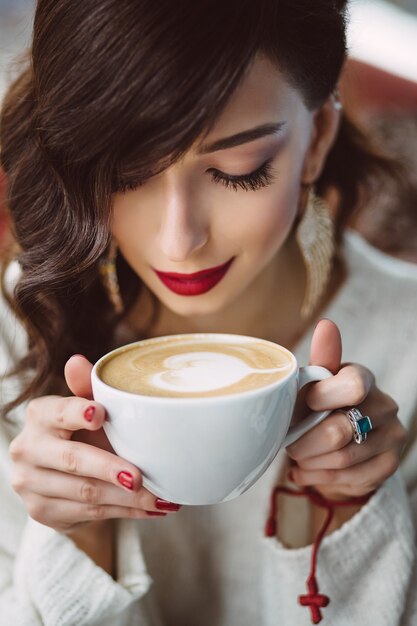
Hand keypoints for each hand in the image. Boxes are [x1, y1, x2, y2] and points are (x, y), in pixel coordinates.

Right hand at [9, 355, 179, 532]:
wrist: (60, 475)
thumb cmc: (81, 431)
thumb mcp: (88, 407)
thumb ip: (87, 387)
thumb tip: (77, 361)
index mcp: (39, 415)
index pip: (59, 412)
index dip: (79, 413)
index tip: (101, 415)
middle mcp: (27, 449)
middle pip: (73, 460)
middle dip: (110, 469)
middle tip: (139, 476)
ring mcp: (31, 484)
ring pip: (86, 493)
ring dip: (128, 498)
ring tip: (162, 497)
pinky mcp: (43, 512)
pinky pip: (91, 513)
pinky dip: (126, 512)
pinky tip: (151, 509)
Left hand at [286, 319, 406, 499]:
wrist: (336, 441)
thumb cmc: (319, 405)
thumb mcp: (314, 382)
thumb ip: (321, 359)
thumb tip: (327, 326)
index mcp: (363, 378)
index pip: (353, 386)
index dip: (323, 398)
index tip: (305, 404)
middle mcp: (385, 405)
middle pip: (339, 431)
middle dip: (305, 441)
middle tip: (290, 442)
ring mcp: (391, 437)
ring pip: (341, 459)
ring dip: (310, 461)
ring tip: (298, 456)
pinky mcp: (388, 465)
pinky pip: (348, 478)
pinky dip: (318, 477)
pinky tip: (306, 470)